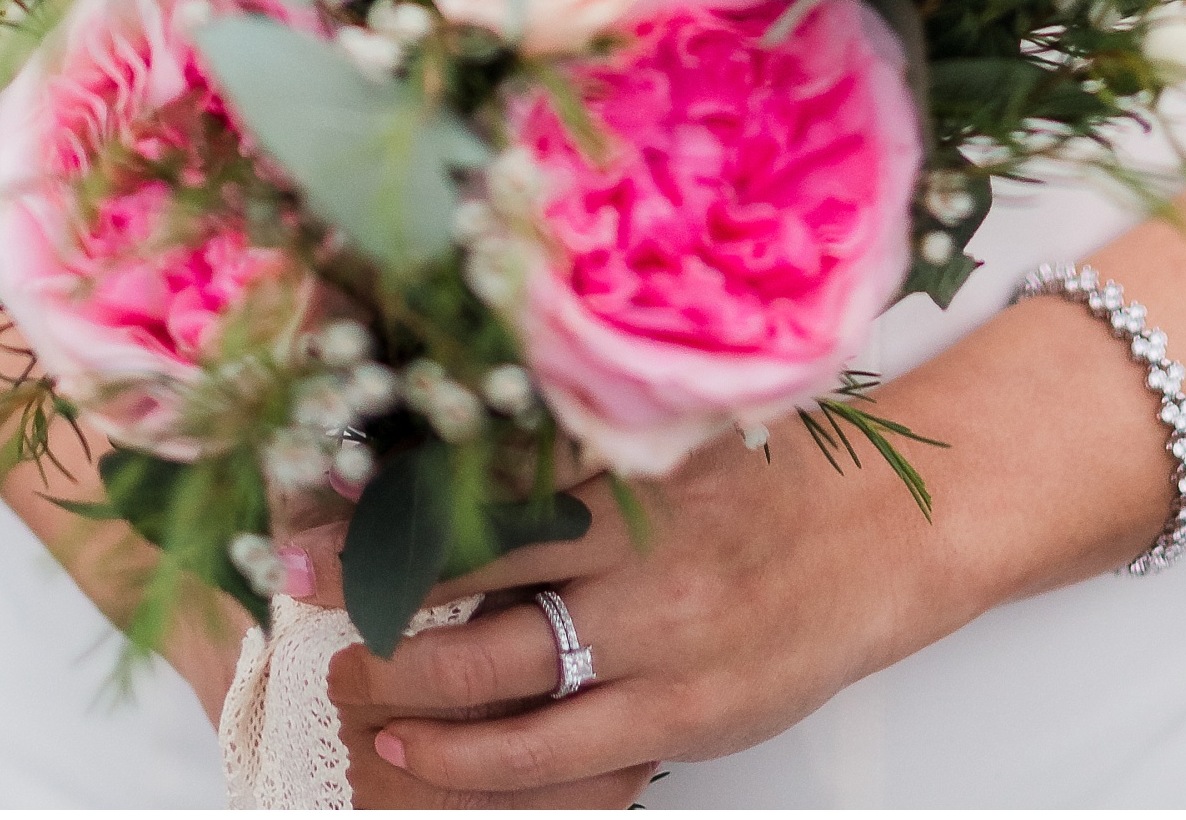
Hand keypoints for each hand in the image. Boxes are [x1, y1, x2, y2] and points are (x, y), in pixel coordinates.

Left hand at [289, 412, 943, 805]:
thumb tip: (457, 431)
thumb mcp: (671, 428)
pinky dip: (472, 757)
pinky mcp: (681, 713)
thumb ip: (577, 438)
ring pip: (496, 674)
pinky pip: (553, 753)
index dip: (385, 504)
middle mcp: (634, 547)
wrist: (886, 537)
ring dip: (405, 683)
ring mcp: (658, 638)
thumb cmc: (770, 474)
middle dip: (370, 590)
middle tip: (300, 589)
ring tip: (349, 680)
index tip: (308, 513)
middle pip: (469, 573)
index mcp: (625, 462)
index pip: (476, 480)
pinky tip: (415, 749)